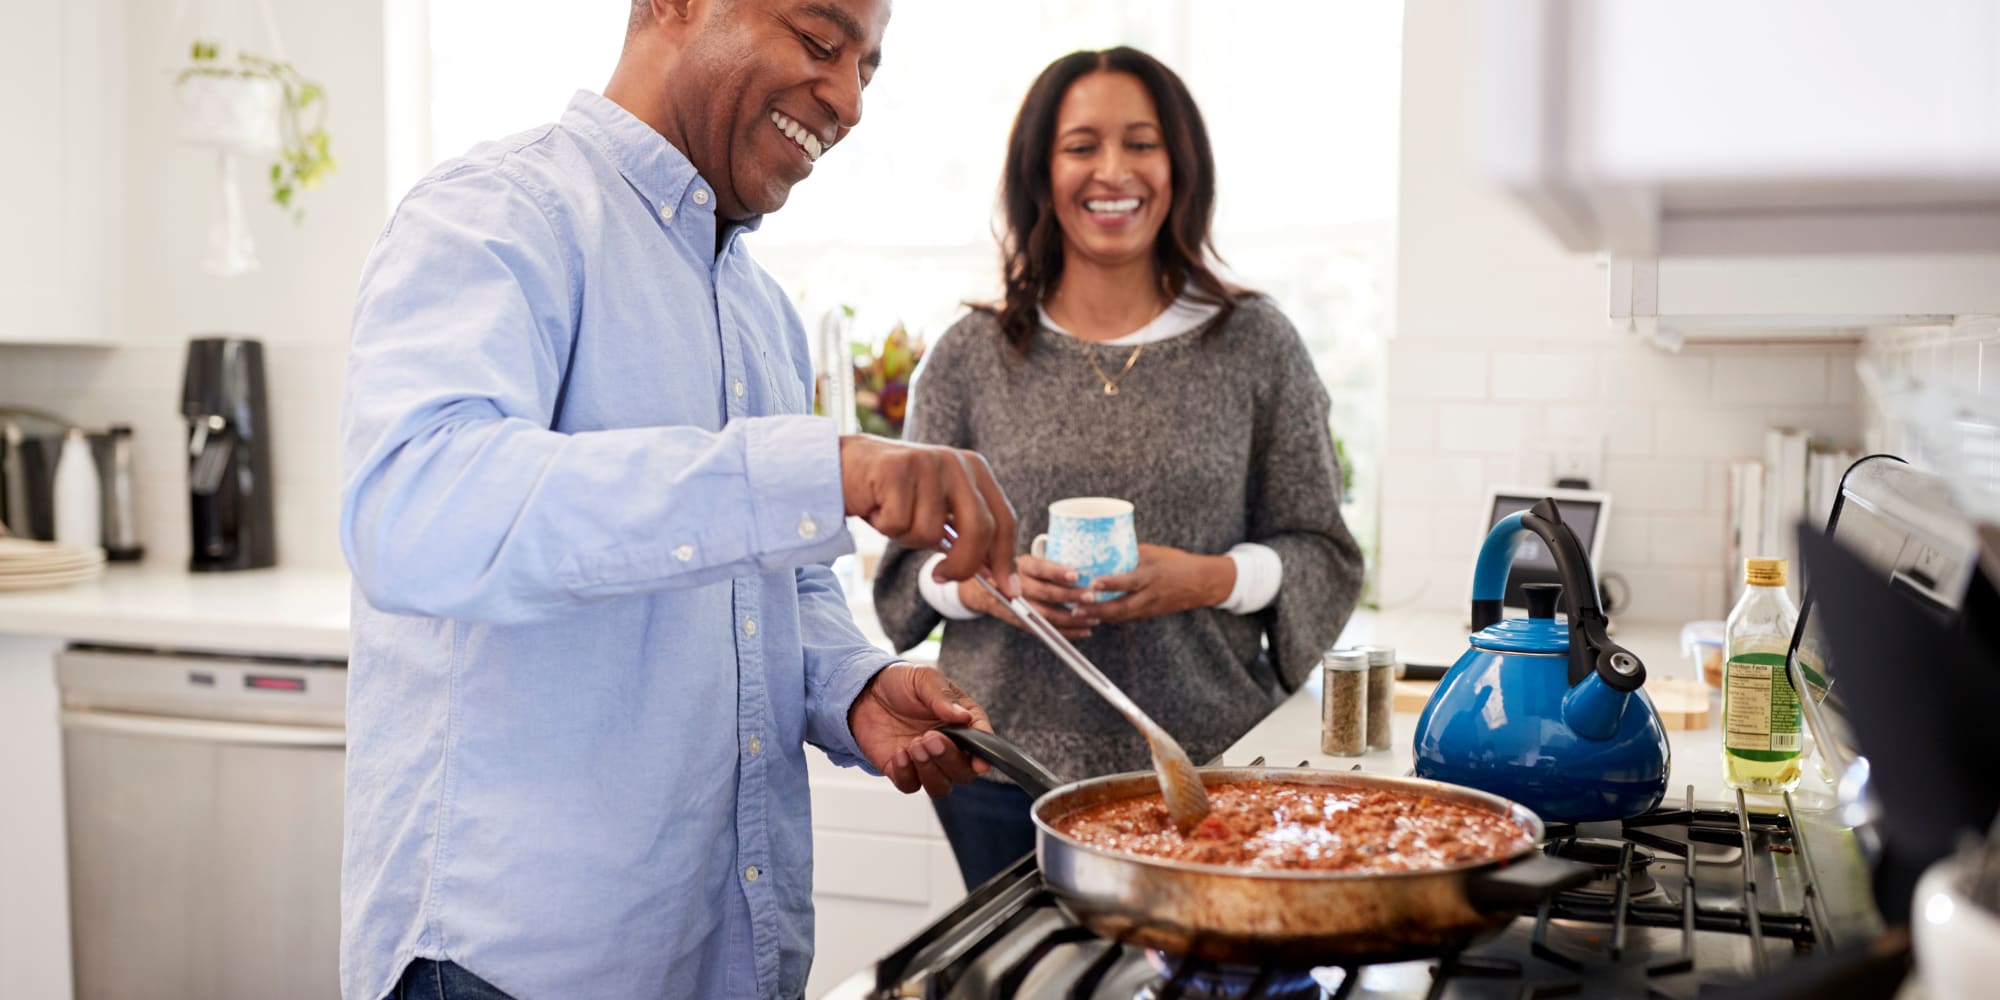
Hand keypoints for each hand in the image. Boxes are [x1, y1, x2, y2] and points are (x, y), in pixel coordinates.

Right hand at [840, 435, 1017, 596]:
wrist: (843, 467)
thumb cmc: (891, 495)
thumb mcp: (937, 511)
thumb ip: (965, 534)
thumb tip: (995, 575)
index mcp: (974, 469)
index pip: (1003, 518)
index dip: (1006, 558)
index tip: (1008, 591)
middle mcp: (956, 462)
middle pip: (979, 528)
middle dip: (962, 564)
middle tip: (940, 576)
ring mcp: (927, 463)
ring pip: (930, 531)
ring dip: (907, 537)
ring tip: (893, 516)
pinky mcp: (896, 469)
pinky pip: (899, 523)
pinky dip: (885, 526)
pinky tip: (877, 507)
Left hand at [848, 663, 993, 796]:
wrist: (865, 692)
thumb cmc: (901, 683)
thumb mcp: (924, 678)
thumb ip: (942, 697)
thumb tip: (964, 717)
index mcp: (963, 722)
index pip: (982, 742)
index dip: (983, 755)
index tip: (978, 762)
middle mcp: (949, 746)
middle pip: (963, 771)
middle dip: (949, 759)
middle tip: (931, 739)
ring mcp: (927, 762)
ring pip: (941, 786)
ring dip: (930, 772)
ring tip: (914, 745)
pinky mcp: (903, 771)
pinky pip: (910, 785)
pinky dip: (906, 774)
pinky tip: (898, 754)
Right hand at [960, 552, 1098, 638]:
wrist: (981, 590)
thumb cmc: (1013, 570)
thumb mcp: (1024, 560)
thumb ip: (1044, 564)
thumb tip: (1082, 565)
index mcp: (1019, 565)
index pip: (1039, 568)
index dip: (1057, 572)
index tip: (1076, 575)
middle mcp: (1016, 584)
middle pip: (1045, 593)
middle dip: (1070, 596)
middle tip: (1090, 597)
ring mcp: (1017, 605)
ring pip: (1046, 615)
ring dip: (1072, 619)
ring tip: (1094, 618)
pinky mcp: (1019, 621)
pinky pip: (1044, 629)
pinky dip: (1066, 632)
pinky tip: (1084, 631)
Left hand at [1086, 544, 1235, 624]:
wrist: (1201, 583)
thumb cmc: (1176, 563)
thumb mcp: (1154, 553)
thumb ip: (1130, 552)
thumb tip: (1103, 547)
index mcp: (1152, 575)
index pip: (1129, 582)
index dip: (1110, 584)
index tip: (1092, 583)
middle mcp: (1150, 595)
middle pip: (1121, 607)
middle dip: (1097, 610)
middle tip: (1076, 607)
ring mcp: (1149, 607)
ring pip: (1121, 616)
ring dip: (1099, 616)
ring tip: (1078, 613)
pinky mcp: (1149, 614)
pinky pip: (1126, 617)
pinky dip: (1110, 617)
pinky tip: (1094, 614)